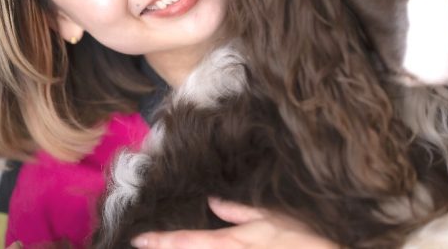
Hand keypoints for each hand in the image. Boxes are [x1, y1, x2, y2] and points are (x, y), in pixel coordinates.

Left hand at [130, 197, 338, 248]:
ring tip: (160, 244)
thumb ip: (242, 211)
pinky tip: (194, 247)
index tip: (139, 240)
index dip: (165, 242)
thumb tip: (212, 203)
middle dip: (168, 248)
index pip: (194, 241)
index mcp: (240, 241)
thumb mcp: (276, 217)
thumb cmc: (308, 234)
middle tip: (140, 243)